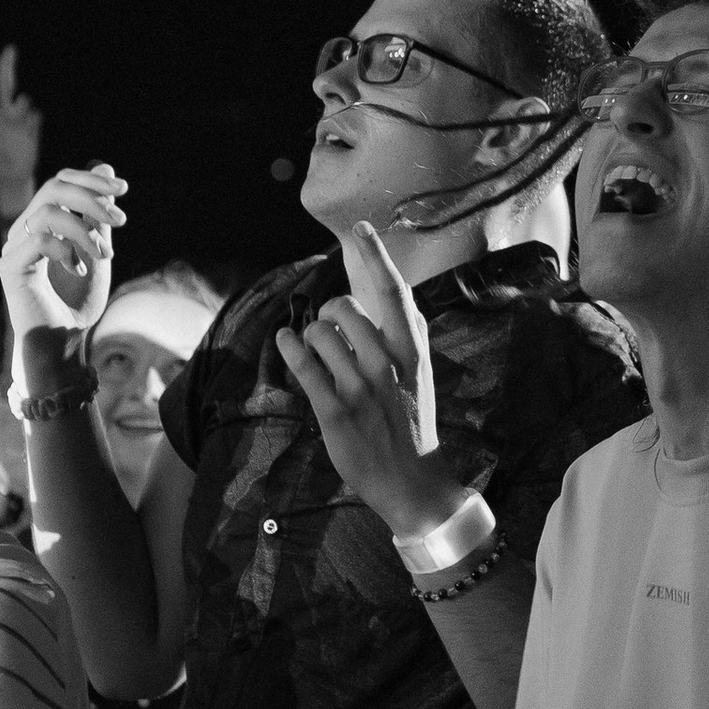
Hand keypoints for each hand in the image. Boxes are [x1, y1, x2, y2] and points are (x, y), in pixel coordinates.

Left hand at [0, 46, 42, 219]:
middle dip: (9, 67)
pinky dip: (33, 121)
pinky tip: (28, 132)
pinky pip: (36, 118)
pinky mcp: (33, 131)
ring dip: (22, 105)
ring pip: (24, 103)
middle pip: (8, 86)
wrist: (9, 180)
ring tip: (19, 115)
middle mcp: (6, 115)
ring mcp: (21, 122)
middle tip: (11, 48)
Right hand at [0, 163, 126, 341]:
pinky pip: (39, 240)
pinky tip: (80, 270)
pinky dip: (66, 249)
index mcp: (42, 224)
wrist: (64, 345)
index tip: (123, 189)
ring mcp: (13, 248)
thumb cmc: (79, 303)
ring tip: (106, 254)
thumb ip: (98, 214)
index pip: (59, 182)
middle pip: (52, 188)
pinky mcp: (9, 268)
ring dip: (84, 229)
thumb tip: (106, 168)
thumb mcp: (98, 250)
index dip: (90, 180)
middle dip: (91, 198)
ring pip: (47, 213)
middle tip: (121, 219)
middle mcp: (23, 231)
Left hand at [278, 228, 457, 534]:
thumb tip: (390, 285)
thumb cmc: (413, 420)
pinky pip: (303, 364)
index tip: (359, 227)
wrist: (413, 481)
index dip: (375, 254)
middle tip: (335, 332)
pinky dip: (290, 346)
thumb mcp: (421, 371)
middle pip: (344, 306)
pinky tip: (287, 342)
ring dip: (311, 336)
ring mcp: (361, 387)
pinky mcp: (334, 411)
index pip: (393, 290)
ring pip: (319, 332)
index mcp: (412, 350)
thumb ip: (406, 330)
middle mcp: (388, 363)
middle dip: (330, 311)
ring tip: (319, 351)